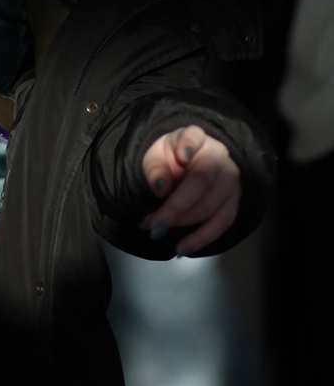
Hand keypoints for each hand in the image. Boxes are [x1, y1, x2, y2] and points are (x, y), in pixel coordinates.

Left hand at [140, 124, 239, 254]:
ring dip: (182, 223)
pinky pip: (222, 223)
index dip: (189, 144)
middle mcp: (219, 156)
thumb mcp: (155, 157)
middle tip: (151, 224)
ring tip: (157, 232)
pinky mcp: (234, 201)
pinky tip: (182, 248)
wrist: (190, 164)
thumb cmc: (170, 159)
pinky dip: (202, 238)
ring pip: (210, 206)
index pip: (194, 136)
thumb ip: (156, 169)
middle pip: (200, 181)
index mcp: (197, 138)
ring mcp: (231, 180)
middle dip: (175, 207)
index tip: (182, 155)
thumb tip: (160, 189)